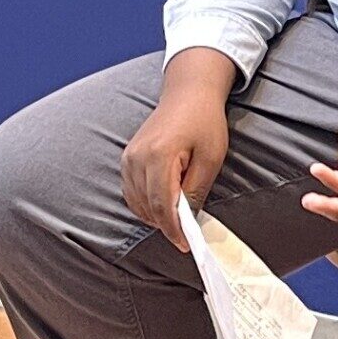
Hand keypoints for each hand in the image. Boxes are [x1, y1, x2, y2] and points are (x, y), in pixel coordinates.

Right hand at [123, 48, 242, 246]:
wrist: (188, 93)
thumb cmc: (204, 121)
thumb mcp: (210, 158)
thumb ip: (196, 190)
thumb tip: (188, 219)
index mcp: (159, 156)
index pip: (162, 205)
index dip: (174, 230)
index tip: (186, 245)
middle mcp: (137, 158)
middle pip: (148, 207)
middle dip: (166, 226)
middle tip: (185, 237)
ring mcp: (128, 158)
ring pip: (137, 203)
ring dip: (155, 217)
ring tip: (177, 221)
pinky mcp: (127, 158)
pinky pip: (131, 192)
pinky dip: (145, 205)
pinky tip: (163, 206)